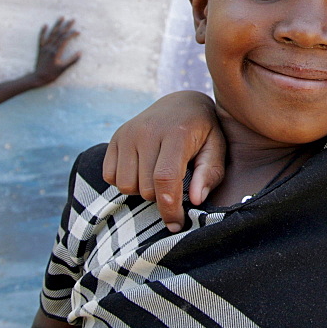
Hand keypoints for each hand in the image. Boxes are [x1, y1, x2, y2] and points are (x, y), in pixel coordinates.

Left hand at [32, 17, 80, 84]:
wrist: (38, 78)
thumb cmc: (51, 74)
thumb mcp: (63, 69)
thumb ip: (72, 60)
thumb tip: (80, 53)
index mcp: (56, 51)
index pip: (65, 39)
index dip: (71, 34)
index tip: (78, 31)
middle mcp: (49, 47)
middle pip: (59, 34)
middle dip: (66, 26)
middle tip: (72, 19)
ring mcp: (44, 47)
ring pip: (51, 34)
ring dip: (56, 25)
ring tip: (61, 17)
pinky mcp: (40, 49)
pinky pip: (41, 38)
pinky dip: (43, 31)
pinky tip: (45, 25)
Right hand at [103, 91, 225, 231]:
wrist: (182, 103)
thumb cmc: (204, 132)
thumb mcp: (216, 149)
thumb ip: (209, 174)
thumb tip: (195, 201)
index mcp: (176, 133)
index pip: (165, 179)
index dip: (169, 208)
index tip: (177, 224)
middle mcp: (147, 131)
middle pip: (145, 188)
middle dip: (160, 197)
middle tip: (175, 185)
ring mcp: (128, 133)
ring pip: (125, 185)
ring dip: (142, 190)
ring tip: (158, 176)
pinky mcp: (115, 137)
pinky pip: (109, 176)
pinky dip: (125, 181)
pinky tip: (142, 170)